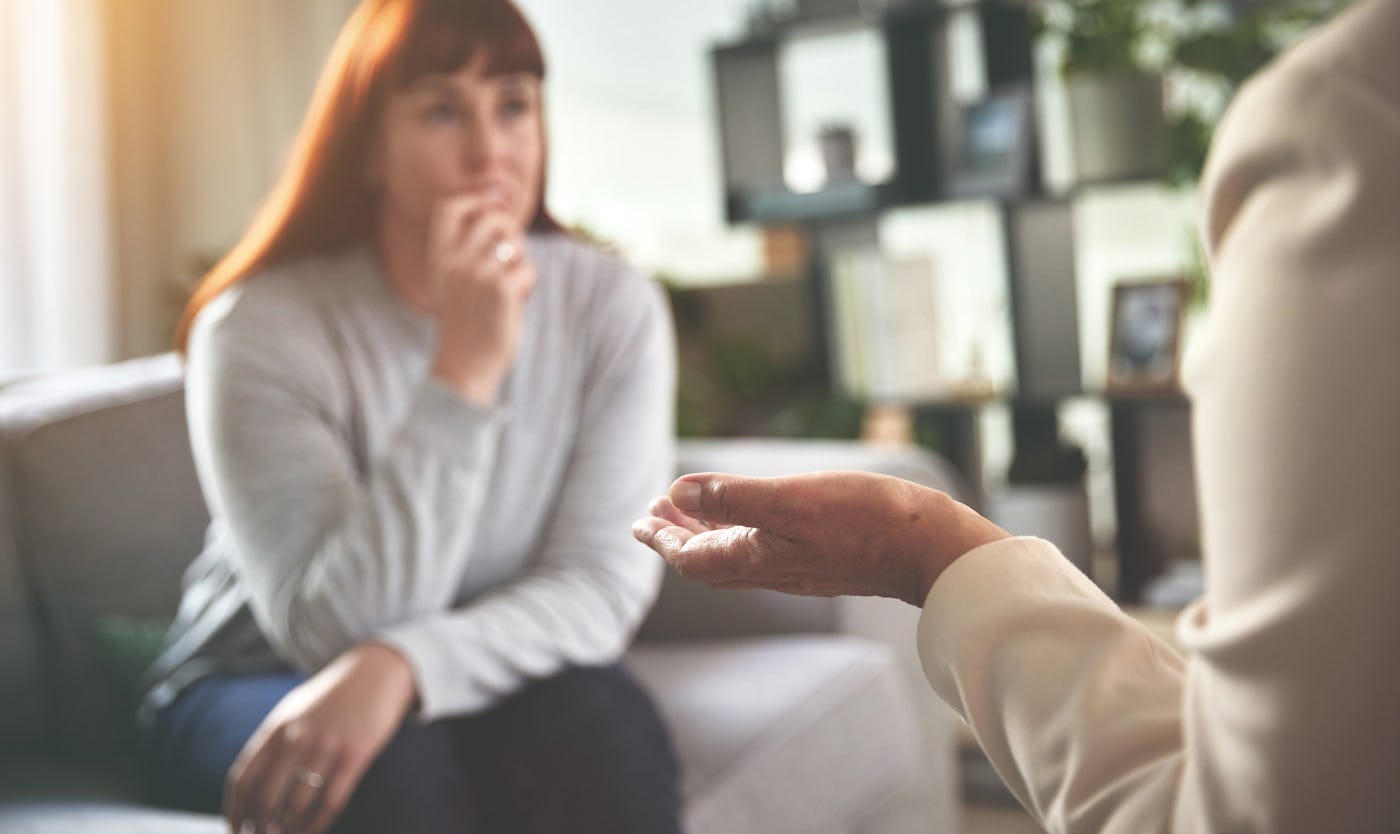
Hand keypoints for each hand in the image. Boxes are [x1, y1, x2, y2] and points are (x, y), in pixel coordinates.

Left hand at [224, 643, 416, 833]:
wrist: (377, 670)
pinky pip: (331, 801)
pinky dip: (318, 824)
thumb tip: (251, 788)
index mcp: (276, 727)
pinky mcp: (355, 754)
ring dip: (289, 831)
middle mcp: (296, 737)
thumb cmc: (334, 697)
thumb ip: (273, 744)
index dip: (234, 812)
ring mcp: (326, 745)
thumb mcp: (295, 712)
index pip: (242, 779)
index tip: (237, 830)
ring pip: (296, 805)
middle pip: (265, 798)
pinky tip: (313, 831)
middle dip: (261, 829)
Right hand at [427, 192, 535, 405]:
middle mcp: (454, 260)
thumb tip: (501, 193)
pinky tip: (515, 303)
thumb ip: (469, 240)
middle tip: (509, 261)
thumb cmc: (467, 317)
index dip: (477, 197)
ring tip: (508, 287)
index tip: (498, 202)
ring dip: (520, 263)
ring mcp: (477, 274)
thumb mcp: (455, 276)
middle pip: (493, 219)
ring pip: (515, 244)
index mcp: (438, 255)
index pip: (450, 207)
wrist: (465, 362)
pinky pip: (529, 269)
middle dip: (510, 233)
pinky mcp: (501, 289)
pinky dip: (528, 285)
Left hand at [632, 471, 1009, 606]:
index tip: (640, 521)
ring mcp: (799, 567)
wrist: (930, 547)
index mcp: (757, 559)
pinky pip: (763, 551)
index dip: (662, 538)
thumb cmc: (866, 519)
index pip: (692, 557)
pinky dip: (741, 531)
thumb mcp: (791, 499)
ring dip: (707, 532)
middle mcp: (772, 570)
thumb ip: (731, 498)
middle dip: (678, 535)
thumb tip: (676, 492)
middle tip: (655, 511)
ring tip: (691, 508)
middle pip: (709, 560)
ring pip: (735, 556)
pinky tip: (752, 515)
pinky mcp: (823, 560)